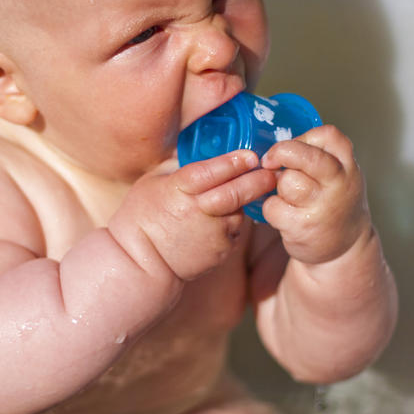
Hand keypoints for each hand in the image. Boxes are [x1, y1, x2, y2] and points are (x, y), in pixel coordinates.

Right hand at [110, 150, 276, 280]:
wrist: (142, 262)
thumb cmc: (142, 217)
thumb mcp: (152, 181)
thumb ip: (179, 165)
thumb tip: (203, 150)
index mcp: (180, 189)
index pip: (213, 171)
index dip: (234, 162)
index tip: (250, 155)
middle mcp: (199, 211)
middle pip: (237, 192)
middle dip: (258, 180)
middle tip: (271, 173)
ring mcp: (213, 233)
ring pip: (238, 211)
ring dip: (240, 203)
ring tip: (227, 199)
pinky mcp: (221, 251)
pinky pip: (234, 231)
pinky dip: (230, 223)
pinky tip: (215, 222)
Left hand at [260, 125, 370, 264]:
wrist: (346, 248)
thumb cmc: (334, 203)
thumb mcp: (339, 175)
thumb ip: (318, 157)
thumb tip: (276, 146)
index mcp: (348, 167)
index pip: (328, 136)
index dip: (304, 137)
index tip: (292, 145)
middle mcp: (338, 185)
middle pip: (304, 156)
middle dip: (282, 153)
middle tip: (271, 161)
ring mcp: (321, 207)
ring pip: (286, 181)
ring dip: (278, 187)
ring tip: (289, 196)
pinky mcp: (302, 227)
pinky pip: (272, 206)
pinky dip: (272, 208)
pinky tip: (285, 214)